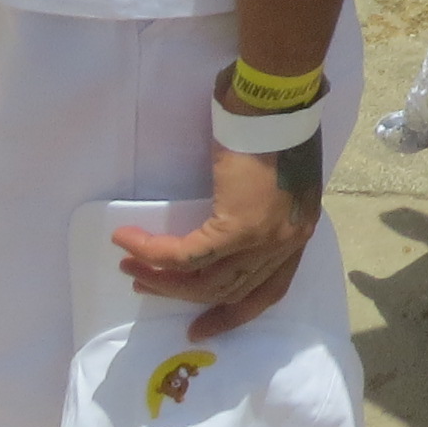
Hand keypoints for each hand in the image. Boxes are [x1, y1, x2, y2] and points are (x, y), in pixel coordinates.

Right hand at [111, 83, 323, 341]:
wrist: (278, 98)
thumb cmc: (277, 126)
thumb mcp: (281, 180)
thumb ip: (266, 212)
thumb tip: (233, 230)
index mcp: (300, 231)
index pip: (271, 290)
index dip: (235, 313)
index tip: (203, 327)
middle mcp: (287, 242)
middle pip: (231, 289)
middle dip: (183, 296)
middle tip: (147, 286)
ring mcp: (264, 238)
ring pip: (204, 279)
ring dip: (160, 277)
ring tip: (131, 266)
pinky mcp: (239, 226)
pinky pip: (186, 255)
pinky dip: (153, 252)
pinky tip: (128, 242)